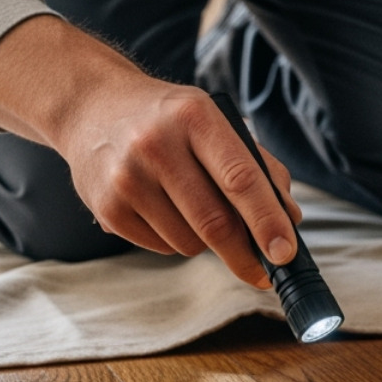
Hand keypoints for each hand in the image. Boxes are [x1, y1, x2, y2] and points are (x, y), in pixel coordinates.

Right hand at [0, 16, 301, 287]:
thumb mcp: (214, 121)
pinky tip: (167, 211)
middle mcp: (155, 144)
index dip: (267, 221)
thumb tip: (288, 219)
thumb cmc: (168, 119)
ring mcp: (126, 178)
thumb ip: (257, 167)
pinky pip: (162, 247)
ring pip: (189, 242)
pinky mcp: (106, 208)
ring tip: (198, 211)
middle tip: (264, 274)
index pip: (240, 178)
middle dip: (246, 255)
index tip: (285, 253)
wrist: (93, 107)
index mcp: (194, 116)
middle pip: (214, 221)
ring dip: (208, 243)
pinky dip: (178, 240)